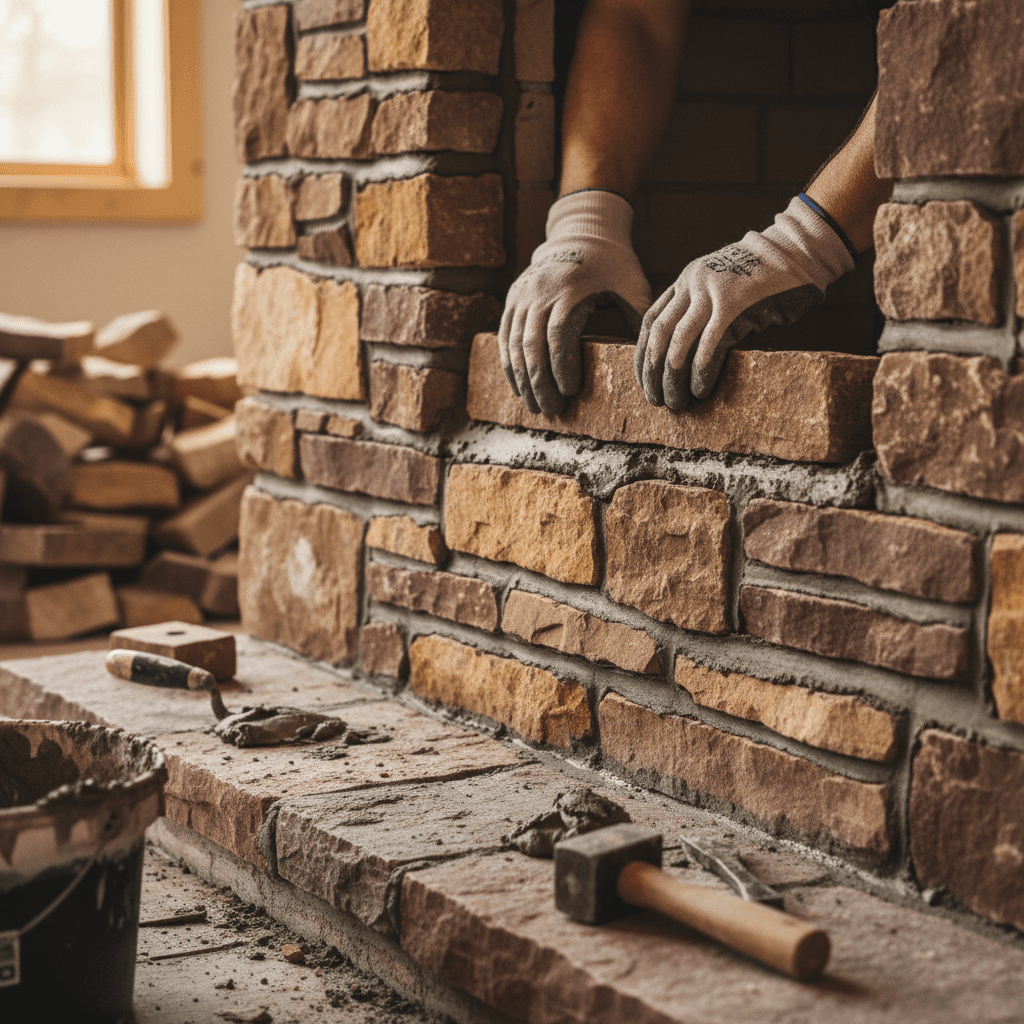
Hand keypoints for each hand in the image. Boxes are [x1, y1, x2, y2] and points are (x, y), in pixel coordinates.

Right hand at [499, 190, 650, 414]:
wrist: (582, 229)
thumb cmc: (613, 263)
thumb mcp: (632, 283)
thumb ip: (638, 317)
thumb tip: (650, 358)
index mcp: (571, 289)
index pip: (559, 335)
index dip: (562, 366)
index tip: (572, 390)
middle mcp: (540, 292)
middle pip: (532, 345)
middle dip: (540, 382)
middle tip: (552, 409)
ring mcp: (522, 295)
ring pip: (514, 344)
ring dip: (523, 379)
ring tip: (535, 406)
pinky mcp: (512, 298)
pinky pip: (504, 337)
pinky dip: (509, 365)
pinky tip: (517, 388)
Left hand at [635, 195, 855, 410]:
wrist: (799, 251)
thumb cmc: (765, 279)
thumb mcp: (723, 287)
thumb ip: (703, 312)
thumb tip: (686, 356)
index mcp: (686, 280)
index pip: (650, 321)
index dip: (643, 355)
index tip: (644, 381)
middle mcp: (693, 284)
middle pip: (659, 335)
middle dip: (653, 372)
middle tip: (655, 400)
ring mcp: (713, 293)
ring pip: (679, 342)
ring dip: (673, 377)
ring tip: (676, 402)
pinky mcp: (735, 305)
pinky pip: (709, 344)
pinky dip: (700, 370)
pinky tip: (699, 390)